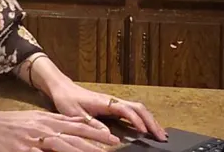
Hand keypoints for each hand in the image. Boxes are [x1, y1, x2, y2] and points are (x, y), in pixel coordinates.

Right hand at [0, 109, 121, 151]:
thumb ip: (58, 120)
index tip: (112, 138)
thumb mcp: (37, 117)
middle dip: (95, 144)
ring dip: (80, 151)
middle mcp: (45, 130)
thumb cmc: (11, 123)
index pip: (77, 127)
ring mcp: (35, 141)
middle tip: (113, 148)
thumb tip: (79, 122)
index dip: (96, 133)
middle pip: (74, 138)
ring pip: (62, 147)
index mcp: (48, 121)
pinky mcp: (24, 151)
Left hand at [45, 80, 166, 142]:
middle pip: (138, 108)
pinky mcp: (113, 105)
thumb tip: (109, 136)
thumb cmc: (68, 100)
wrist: (62, 88)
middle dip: (151, 121)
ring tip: (160, 134)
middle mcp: (112, 100)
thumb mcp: (76, 114)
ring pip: (138, 108)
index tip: (144, 132)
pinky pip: (132, 110)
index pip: (126, 110)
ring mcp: (114, 101)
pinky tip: (148, 128)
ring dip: (150, 120)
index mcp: (105, 102)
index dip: (137, 121)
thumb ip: (92, 124)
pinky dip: (143, 118)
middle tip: (161, 136)